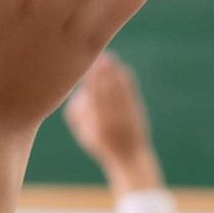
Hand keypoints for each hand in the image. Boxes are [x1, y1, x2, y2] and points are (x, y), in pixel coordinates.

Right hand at [63, 52, 163, 191]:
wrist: (129, 156)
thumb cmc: (100, 143)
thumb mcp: (83, 133)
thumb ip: (76, 113)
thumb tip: (79, 91)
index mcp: (98, 125)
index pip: (93, 98)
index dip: (90, 82)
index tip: (85, 67)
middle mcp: (113, 119)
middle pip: (107, 91)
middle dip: (102, 73)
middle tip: (96, 56)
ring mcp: (127, 115)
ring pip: (120, 89)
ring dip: (114, 72)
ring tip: (108, 58)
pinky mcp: (137, 111)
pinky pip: (131, 92)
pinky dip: (125, 80)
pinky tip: (120, 69)